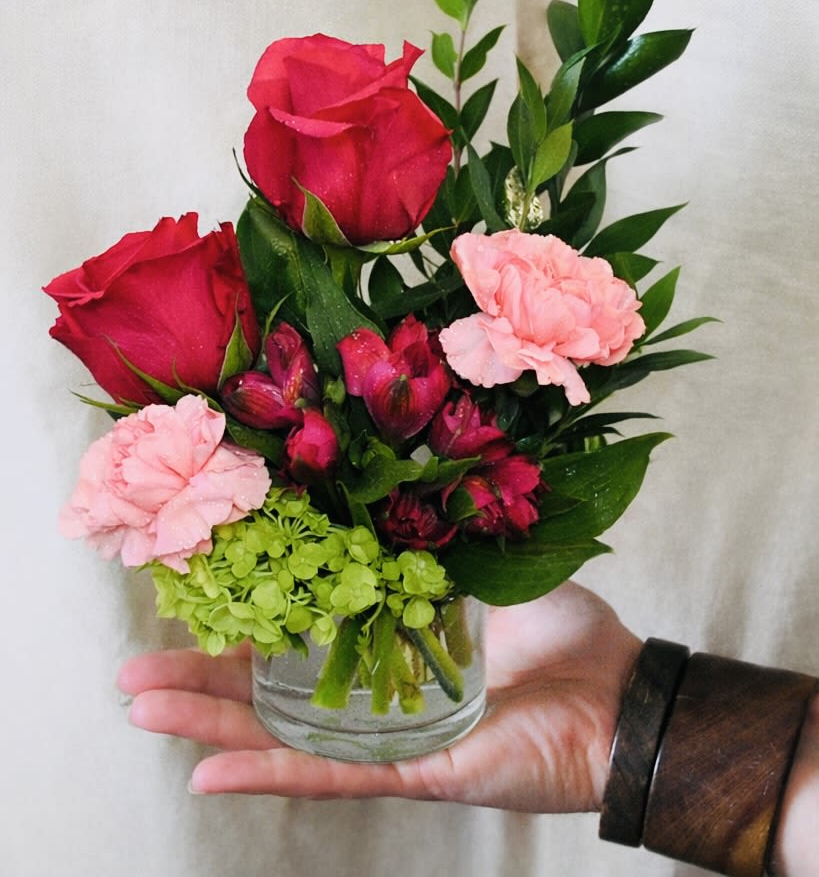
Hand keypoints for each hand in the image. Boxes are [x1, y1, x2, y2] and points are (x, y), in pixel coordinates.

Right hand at [117, 582, 640, 811]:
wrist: (623, 697)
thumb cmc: (566, 632)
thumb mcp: (492, 565)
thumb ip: (436, 541)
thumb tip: (385, 491)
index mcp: (390, 639)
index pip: (301, 629)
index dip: (246, 615)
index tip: (190, 592)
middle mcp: (377, 691)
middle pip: (272, 686)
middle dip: (202, 674)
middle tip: (133, 667)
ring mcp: (388, 735)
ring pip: (282, 734)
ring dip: (209, 723)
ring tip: (142, 707)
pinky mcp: (412, 770)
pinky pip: (330, 774)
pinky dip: (269, 773)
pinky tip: (207, 770)